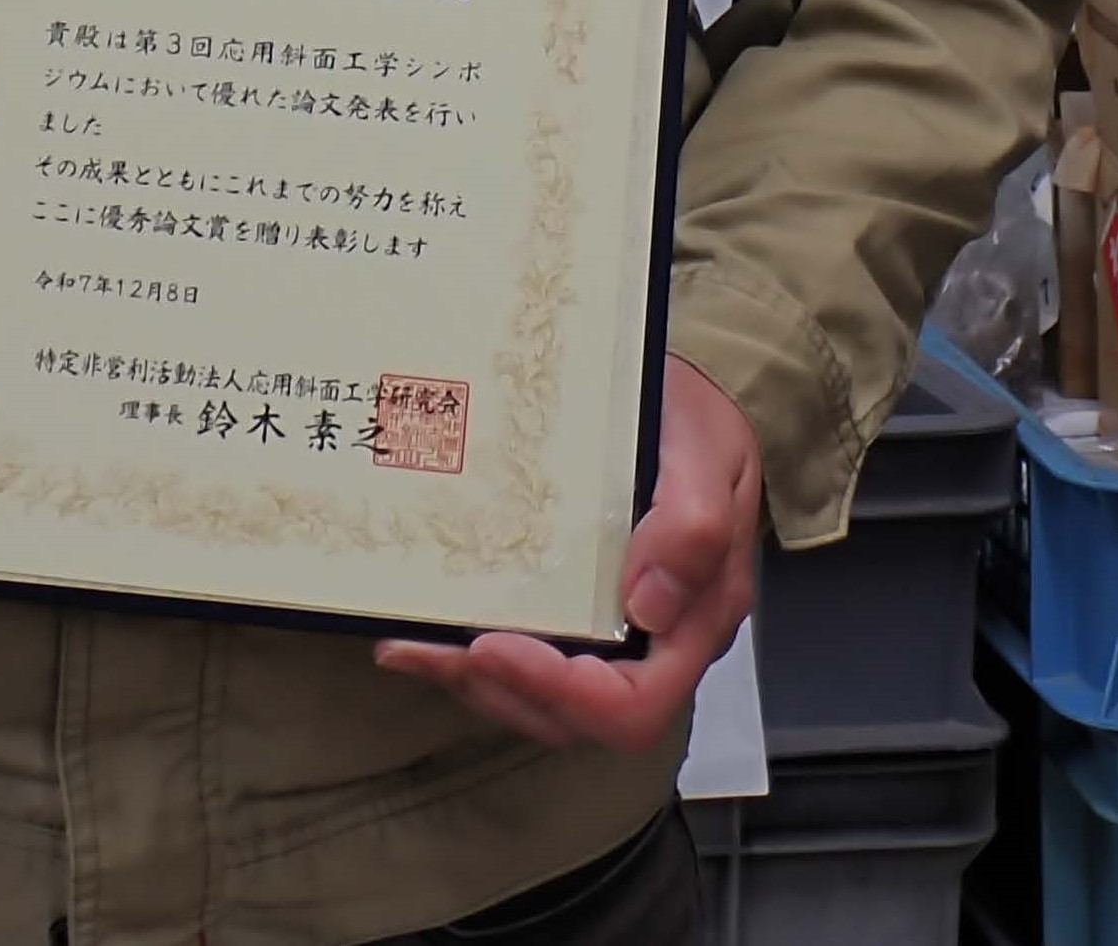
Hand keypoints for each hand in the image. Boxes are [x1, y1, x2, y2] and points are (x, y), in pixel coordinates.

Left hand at [371, 354, 760, 752]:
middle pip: (577, 715)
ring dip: (475, 679)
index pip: (635, 706)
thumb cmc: (698, 425)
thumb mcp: (705, 455)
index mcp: (695, 621)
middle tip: (431, 645)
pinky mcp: (577, 611)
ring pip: (543, 698)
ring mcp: (614, 634)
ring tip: (411, 643)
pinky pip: (529, 656)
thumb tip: (647, 605)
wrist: (688, 403)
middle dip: (500, 687)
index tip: (494, 646)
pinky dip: (472, 653)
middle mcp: (653, 645)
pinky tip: (421, 627)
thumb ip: (691, 526)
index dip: (563, 693)